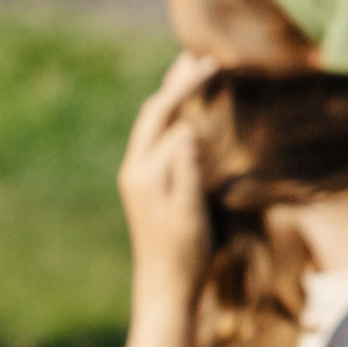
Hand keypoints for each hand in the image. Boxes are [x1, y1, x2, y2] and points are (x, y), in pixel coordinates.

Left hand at [118, 55, 219, 302]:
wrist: (163, 289)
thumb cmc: (183, 257)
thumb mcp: (190, 217)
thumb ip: (185, 175)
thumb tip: (185, 134)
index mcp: (143, 173)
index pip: (165, 117)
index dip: (185, 88)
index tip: (211, 65)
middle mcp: (135, 170)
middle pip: (154, 115)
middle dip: (175, 85)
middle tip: (198, 57)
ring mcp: (138, 178)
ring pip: (154, 126)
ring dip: (172, 98)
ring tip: (189, 72)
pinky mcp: (146, 187)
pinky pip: (158, 141)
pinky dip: (173, 119)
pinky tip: (187, 115)